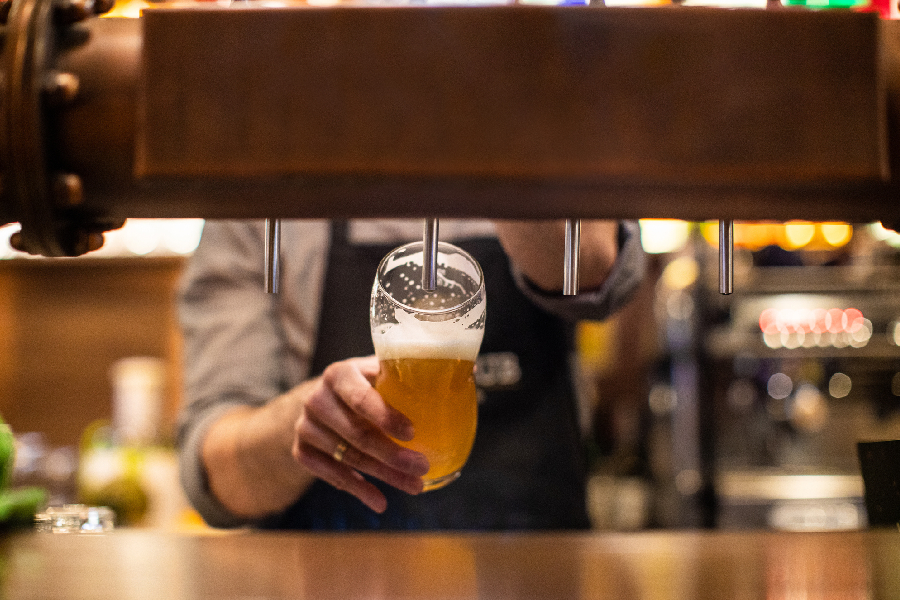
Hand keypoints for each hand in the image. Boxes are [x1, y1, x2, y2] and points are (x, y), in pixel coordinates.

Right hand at [291, 356, 429, 512]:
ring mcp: (306, 426)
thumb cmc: (365, 384)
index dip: (386, 417)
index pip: (362, 398)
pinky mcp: (301, 450)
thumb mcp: (381, 371)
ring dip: (384, 476)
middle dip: (392, 455)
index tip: (413, 433)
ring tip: (414, 486)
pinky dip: (357, 489)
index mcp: (340, 374)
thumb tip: (466, 372)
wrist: (324, 398)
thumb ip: (410, 373)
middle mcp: (317, 398)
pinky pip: (330, 475)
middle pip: (357, 434)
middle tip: (422, 467)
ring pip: (348, 458)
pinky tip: (380, 500)